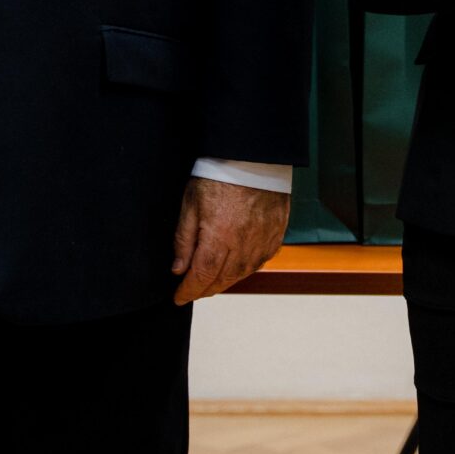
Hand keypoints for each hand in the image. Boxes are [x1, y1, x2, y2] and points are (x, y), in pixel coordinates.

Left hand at [170, 178, 290, 302]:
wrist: (255, 156)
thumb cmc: (220, 174)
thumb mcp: (191, 203)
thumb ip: (184, 239)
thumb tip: (179, 269)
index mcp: (219, 237)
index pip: (201, 276)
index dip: (188, 291)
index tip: (179, 297)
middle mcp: (243, 244)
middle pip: (222, 280)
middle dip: (204, 290)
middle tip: (192, 291)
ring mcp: (262, 240)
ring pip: (242, 274)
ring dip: (224, 281)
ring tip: (212, 281)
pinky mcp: (275, 234)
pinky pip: (259, 261)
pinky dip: (245, 269)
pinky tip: (236, 266)